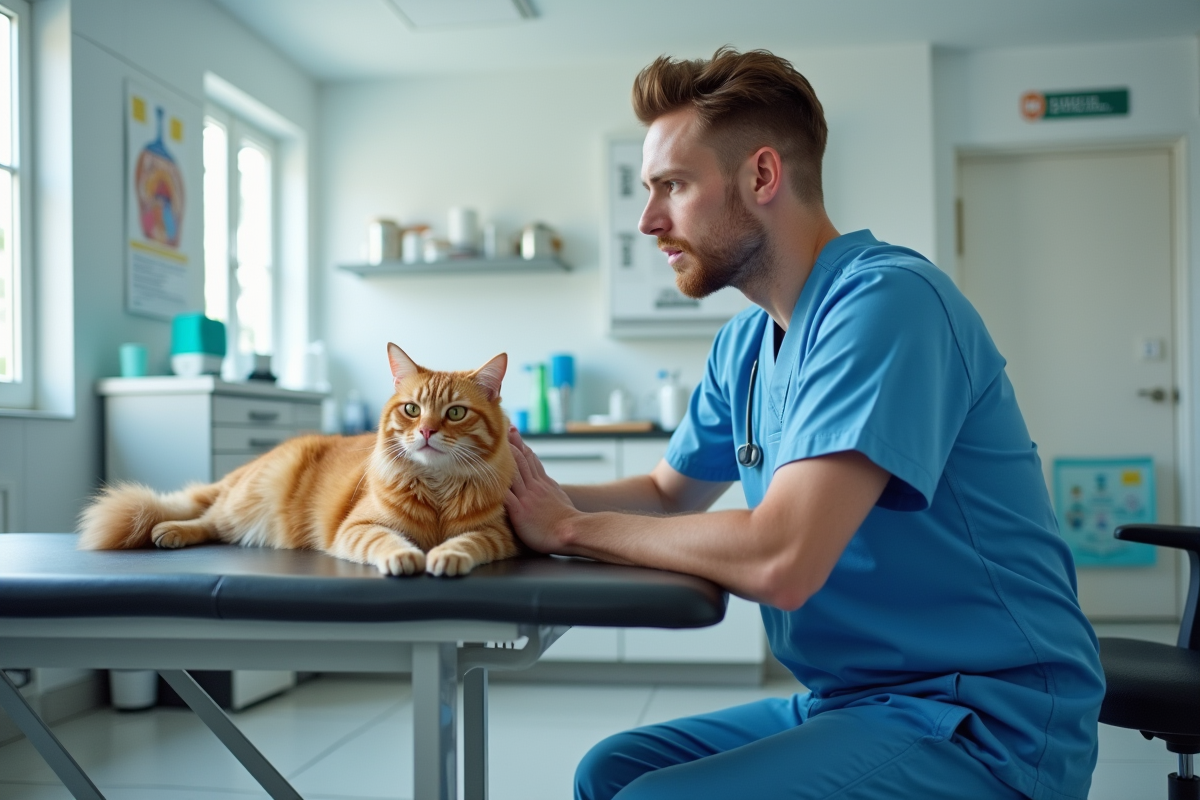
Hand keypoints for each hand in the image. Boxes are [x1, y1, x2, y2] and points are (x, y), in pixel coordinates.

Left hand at [504, 428, 579, 553]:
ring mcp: (527, 497)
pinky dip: (495, 486)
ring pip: (513, 472)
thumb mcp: (560, 498)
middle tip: (503, 428)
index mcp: (544, 484)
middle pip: (521, 460)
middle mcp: (535, 487)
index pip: (531, 460)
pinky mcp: (520, 511)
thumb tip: (547, 484)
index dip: (522, 445)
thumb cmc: (568, 520)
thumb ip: (550, 489)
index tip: (513, 432)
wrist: (572, 531)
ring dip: (504, 458)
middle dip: (512, 444)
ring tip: (495, 444)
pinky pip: (505, 496)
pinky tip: (485, 478)